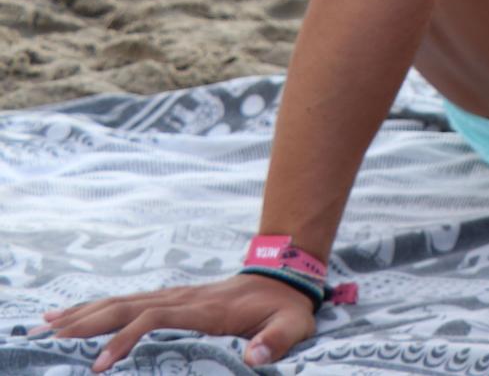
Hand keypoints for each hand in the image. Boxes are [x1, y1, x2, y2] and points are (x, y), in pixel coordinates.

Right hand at [39, 273, 315, 370]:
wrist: (285, 277)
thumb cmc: (286, 308)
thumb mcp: (293, 324)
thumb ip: (277, 340)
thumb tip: (255, 357)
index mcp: (206, 309)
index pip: (157, 318)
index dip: (127, 337)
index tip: (100, 364)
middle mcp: (184, 298)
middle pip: (128, 306)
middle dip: (88, 322)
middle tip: (48, 339)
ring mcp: (175, 295)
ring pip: (122, 302)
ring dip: (84, 313)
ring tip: (45, 326)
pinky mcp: (171, 298)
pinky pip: (128, 302)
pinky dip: (97, 307)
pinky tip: (69, 314)